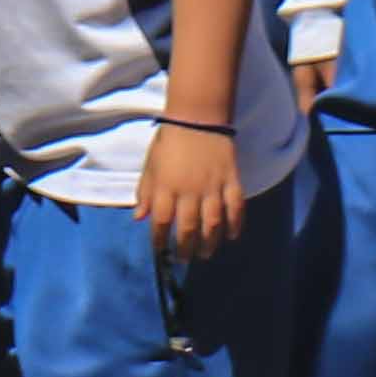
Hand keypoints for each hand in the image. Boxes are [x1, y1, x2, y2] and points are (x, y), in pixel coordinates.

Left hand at [138, 122, 241, 265]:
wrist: (197, 117)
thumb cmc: (169, 141)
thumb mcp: (150, 165)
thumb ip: (145, 192)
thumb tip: (139, 217)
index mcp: (166, 186)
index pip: (161, 222)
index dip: (160, 240)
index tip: (161, 250)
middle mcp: (189, 190)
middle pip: (188, 229)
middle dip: (185, 249)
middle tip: (184, 259)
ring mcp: (212, 186)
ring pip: (213, 224)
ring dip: (210, 243)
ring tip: (205, 253)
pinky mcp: (231, 180)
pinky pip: (236, 208)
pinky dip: (236, 224)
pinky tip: (232, 236)